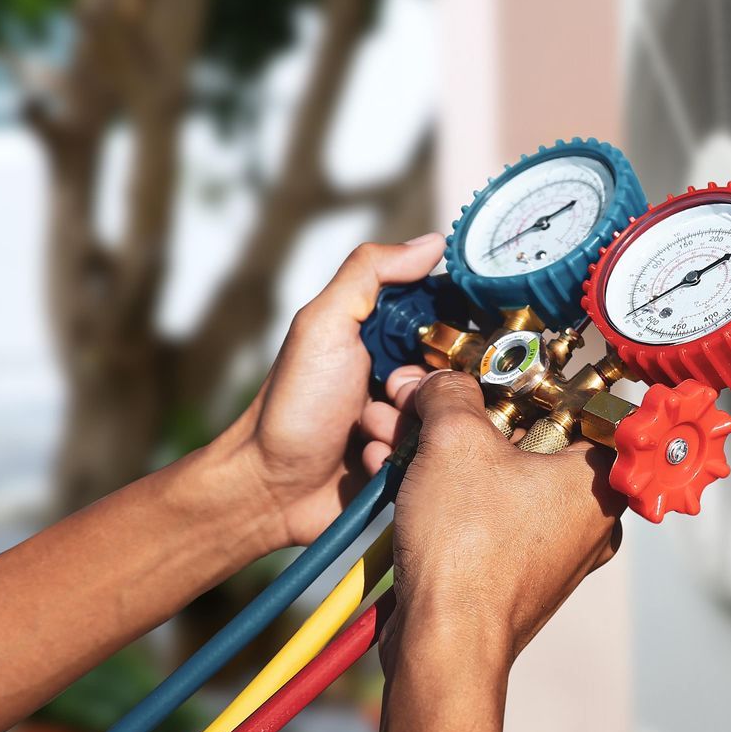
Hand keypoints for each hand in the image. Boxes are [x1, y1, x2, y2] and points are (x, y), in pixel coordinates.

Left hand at [223, 235, 444, 548]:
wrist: (271, 490)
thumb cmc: (291, 404)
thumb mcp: (323, 325)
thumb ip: (369, 273)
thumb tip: (431, 242)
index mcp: (386, 336)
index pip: (449, 318)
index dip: (455, 328)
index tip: (444, 344)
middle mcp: (406, 375)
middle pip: (459, 371)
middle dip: (428, 387)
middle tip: (391, 394)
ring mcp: (411, 421)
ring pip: (452, 417)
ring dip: (412, 427)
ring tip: (369, 433)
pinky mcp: (415, 464)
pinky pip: (440, 457)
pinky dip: (411, 460)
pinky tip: (373, 462)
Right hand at [361, 369, 624, 669]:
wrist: (444, 644)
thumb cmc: (468, 549)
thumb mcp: (454, 440)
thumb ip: (452, 393)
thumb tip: (443, 381)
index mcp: (600, 479)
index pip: (580, 402)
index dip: (527, 378)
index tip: (491, 368)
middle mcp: (588, 517)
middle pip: (529, 437)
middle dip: (467, 414)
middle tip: (426, 396)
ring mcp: (553, 550)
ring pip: (499, 476)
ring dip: (445, 449)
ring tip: (397, 430)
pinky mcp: (515, 573)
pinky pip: (485, 513)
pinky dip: (446, 490)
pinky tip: (399, 471)